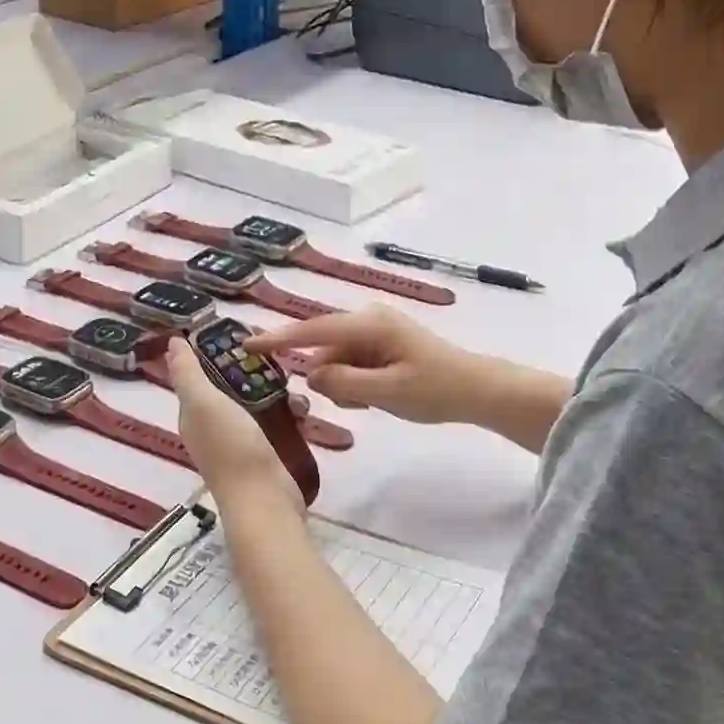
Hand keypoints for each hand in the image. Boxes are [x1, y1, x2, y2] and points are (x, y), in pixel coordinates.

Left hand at [167, 339, 305, 515]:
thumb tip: (172, 342)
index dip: (218, 352)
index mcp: (194, 414)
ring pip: (259, 404)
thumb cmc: (231, 447)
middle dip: (254, 371)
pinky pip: (278, 424)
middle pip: (233, 387)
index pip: (201, 374)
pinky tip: (303, 411)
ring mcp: (241, 442)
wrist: (265, 500)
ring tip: (295, 386)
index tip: (243, 333)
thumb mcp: (203, 402)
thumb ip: (188, 373)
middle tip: (276, 357)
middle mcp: (214, 427)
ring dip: (277, 392)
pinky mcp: (267, 453)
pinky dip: (290, 414)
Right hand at [250, 307, 485, 423]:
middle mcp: (367, 320)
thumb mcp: (387, 393)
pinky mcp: (380, 346)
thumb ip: (344, 384)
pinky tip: (373, 399)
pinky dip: (354, 384)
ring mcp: (374, 332)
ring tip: (370, 403)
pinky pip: (350, 365)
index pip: (313, 330)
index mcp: (369, 324)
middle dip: (325, 376)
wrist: (477, 390)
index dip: (278, 338)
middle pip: (324, 348)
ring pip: (336, 360)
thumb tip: (310, 375)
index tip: (246, 344)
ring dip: (342, 384)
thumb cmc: (436, 389)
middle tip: (351, 402)